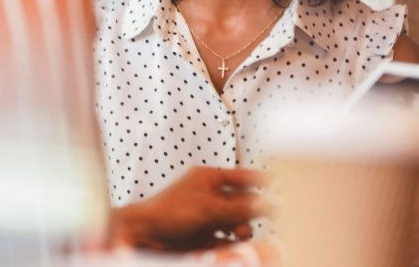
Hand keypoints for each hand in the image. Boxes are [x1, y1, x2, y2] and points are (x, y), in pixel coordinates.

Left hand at [109, 167, 270, 251]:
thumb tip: (271, 204)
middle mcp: (209, 195)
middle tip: (257, 220)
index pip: (243, 177)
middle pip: (243, 203)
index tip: (282, 187)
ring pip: (237, 224)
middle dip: (250, 213)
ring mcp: (207, 216)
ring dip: (241, 231)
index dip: (262, 182)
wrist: (143, 236)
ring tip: (236, 236)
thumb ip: (242, 208)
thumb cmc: (168, 212)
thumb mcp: (209, 208)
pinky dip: (229, 245)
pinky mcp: (204, 236)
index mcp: (208, 178)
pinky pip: (227, 240)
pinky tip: (226, 248)